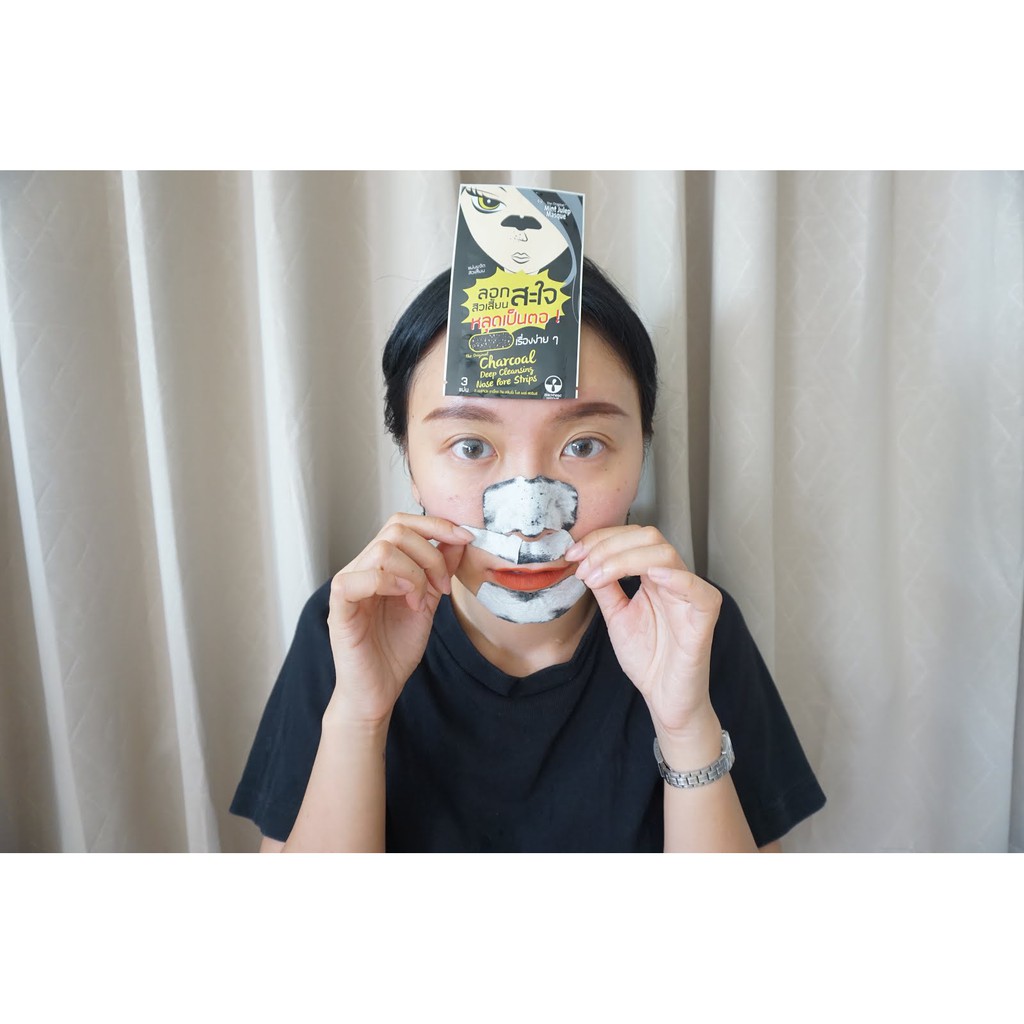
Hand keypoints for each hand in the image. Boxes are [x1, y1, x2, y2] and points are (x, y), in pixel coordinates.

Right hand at [327, 514, 472, 724]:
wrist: (378, 691)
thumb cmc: (396, 650)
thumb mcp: (427, 603)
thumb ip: (439, 571)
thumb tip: (458, 539)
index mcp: (381, 565)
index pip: (403, 523)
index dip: (436, 524)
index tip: (465, 538)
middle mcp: (362, 568)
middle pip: (395, 529)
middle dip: (431, 552)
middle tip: (442, 585)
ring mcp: (348, 586)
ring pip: (382, 550)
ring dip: (414, 572)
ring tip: (420, 600)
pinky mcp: (339, 609)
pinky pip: (356, 579)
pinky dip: (388, 583)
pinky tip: (405, 601)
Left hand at [566, 526, 722, 734]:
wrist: (665, 697)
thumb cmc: (647, 657)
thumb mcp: (616, 616)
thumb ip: (605, 587)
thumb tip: (584, 559)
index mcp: (653, 575)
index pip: (632, 538)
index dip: (600, 539)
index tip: (572, 554)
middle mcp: (673, 578)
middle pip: (648, 537)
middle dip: (609, 545)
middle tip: (582, 565)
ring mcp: (690, 595)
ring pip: (666, 554)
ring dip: (625, 559)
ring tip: (598, 576)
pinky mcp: (704, 617)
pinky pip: (698, 589)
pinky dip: (677, 578)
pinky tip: (652, 576)